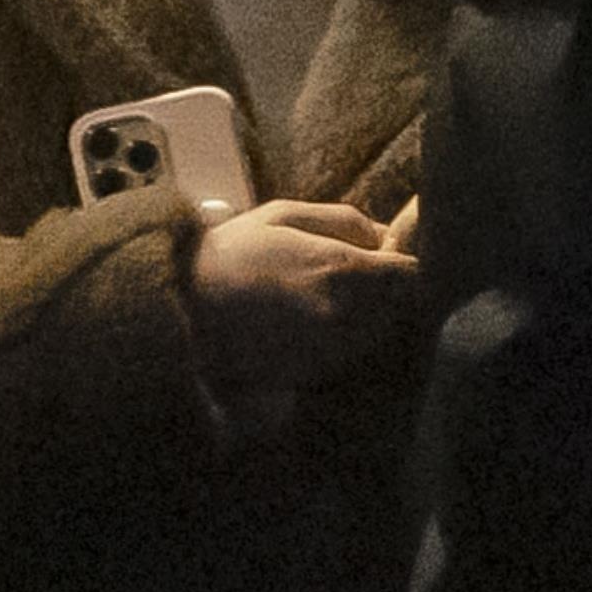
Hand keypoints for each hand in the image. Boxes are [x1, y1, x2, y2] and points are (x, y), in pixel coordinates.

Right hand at [186, 199, 419, 391]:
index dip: (405, 262)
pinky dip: (346, 340)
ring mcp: (332, 351)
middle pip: (403, 307)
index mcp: (343, 269)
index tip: (388, 256)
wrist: (177, 314)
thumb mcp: (282, 215)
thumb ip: (343, 219)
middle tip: (360, 277)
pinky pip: (352, 355)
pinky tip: (312, 323)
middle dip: (390, 291)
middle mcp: (347, 315)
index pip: (413, 273)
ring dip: (371, 316)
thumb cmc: (229, 255)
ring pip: (380, 334)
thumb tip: (385, 234)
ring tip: (328, 300)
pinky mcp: (315, 376)